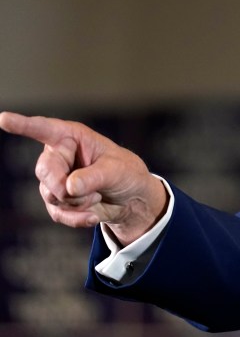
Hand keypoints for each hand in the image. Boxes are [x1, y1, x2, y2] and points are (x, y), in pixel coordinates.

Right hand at [0, 112, 167, 245]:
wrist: (130, 198)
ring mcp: (55, 178)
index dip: (23, 125)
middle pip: (45, 171)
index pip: (44, 129)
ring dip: (78, 202)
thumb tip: (69, 187)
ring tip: (98, 195)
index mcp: (72, 137)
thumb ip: (93, 176)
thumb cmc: (126, 173)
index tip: (3, 119)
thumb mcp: (117, 170)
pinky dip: (76, 218)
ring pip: (51, 194)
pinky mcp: (57, 200)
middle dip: (66, 187)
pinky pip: (57, 213)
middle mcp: (59, 155)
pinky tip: (93, 216)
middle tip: (90, 191)